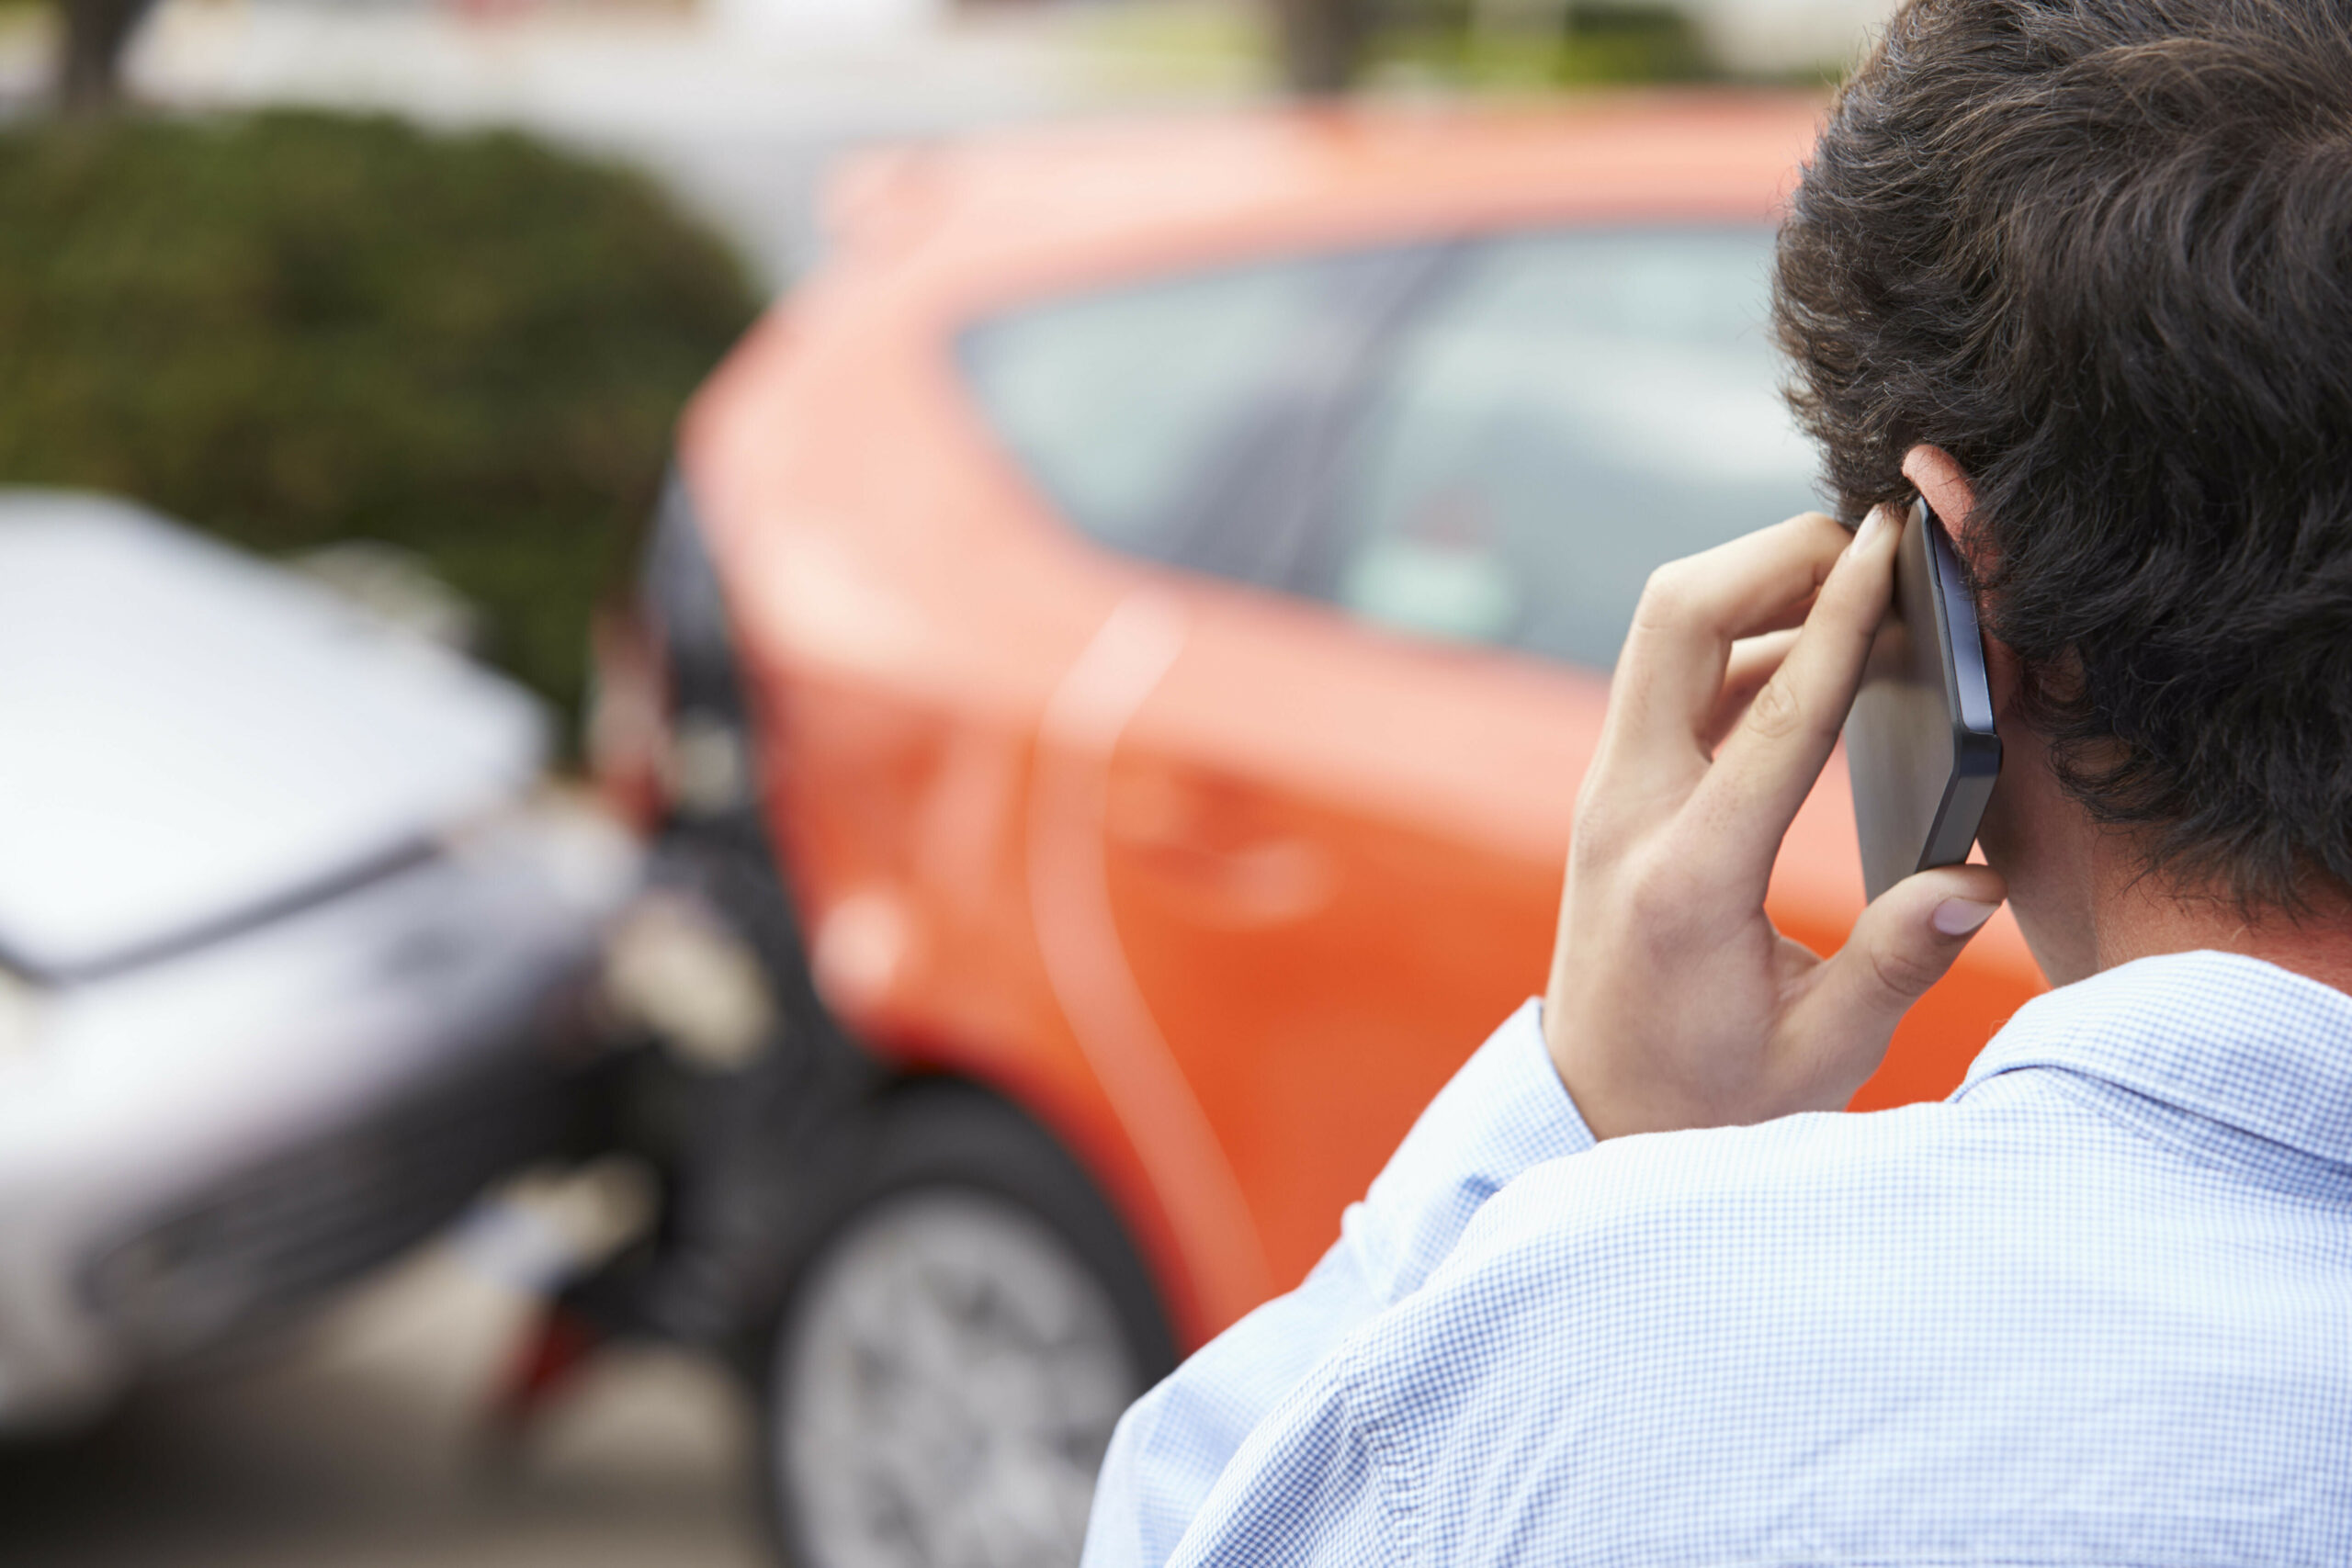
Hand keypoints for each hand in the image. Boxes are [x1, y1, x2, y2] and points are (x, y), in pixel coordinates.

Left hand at [1544, 506, 2006, 1139]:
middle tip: (1874, 551)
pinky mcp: (1618, 790)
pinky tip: (1823, 658)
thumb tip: (1980, 879)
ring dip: (1756, 586)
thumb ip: (1898, 962)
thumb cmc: (1711, 1097)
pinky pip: (1672, 676)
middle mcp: (1630, 813)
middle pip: (1677, 618)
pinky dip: (1744, 639)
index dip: (1841, 616)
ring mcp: (1612, 793)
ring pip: (1667, 631)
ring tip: (1865, 590)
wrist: (1593, 1113)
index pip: (1775, 713)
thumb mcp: (1821, 1054)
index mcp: (1689, 878)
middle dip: (1773, 556)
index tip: (1890, 542)